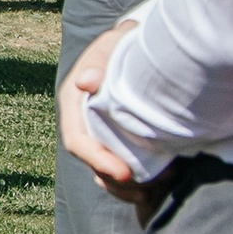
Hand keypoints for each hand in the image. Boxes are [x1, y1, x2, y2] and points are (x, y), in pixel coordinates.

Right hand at [58, 16, 142, 198]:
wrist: (137, 46)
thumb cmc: (123, 43)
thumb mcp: (111, 45)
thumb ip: (100, 61)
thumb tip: (85, 81)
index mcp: (74, 102)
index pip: (77, 140)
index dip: (97, 160)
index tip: (124, 174)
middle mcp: (82, 123)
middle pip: (91, 162)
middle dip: (115, 180)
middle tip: (146, 188)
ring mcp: (99, 134)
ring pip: (104, 171)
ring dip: (126, 187)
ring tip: (154, 190)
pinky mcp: (116, 141)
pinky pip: (120, 168)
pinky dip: (135, 181)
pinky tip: (158, 184)